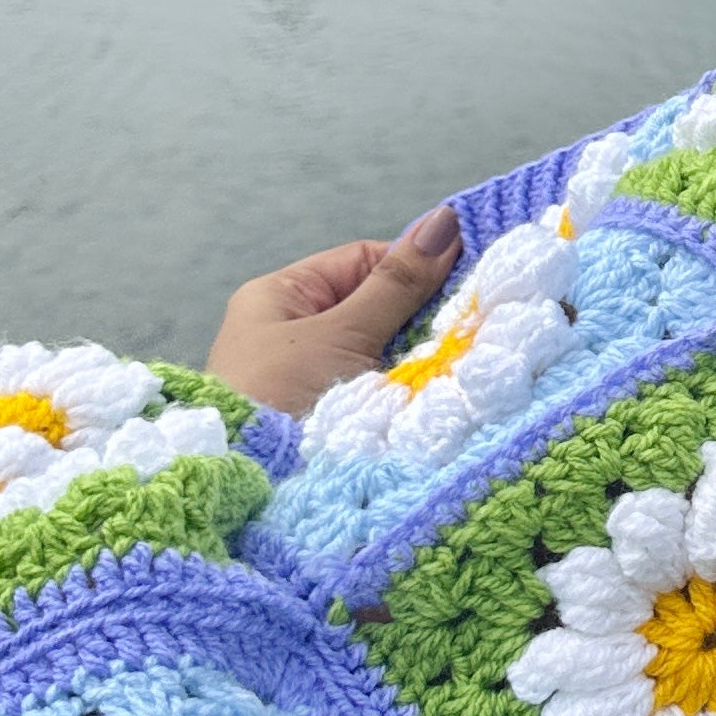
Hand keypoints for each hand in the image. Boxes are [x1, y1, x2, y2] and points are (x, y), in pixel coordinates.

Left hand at [203, 202, 462, 415]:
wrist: (245, 494)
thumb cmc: (278, 399)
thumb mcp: (341, 335)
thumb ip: (396, 285)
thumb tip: (445, 221)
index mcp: (279, 297)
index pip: (362, 261)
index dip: (413, 267)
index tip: (467, 283)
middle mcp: (287, 333)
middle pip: (372, 309)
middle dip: (418, 320)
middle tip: (471, 329)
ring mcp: (302, 380)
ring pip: (375, 355)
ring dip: (410, 363)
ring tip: (456, 367)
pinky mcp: (318, 422)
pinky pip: (370, 394)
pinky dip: (398, 396)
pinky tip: (430, 401)